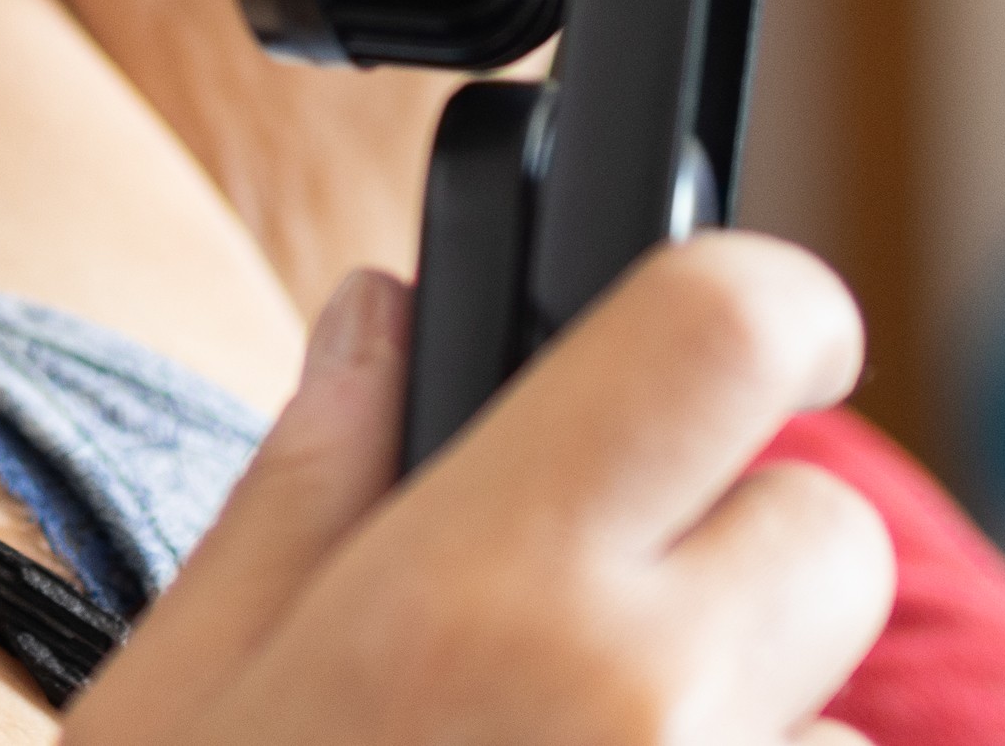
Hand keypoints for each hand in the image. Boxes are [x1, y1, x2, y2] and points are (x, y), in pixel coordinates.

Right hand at [66, 239, 890, 745]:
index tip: (754, 323)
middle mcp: (649, 713)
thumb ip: (306, 487)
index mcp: (483, 599)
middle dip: (728, 551)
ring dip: (726, 736)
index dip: (760, 301)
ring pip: (829, 719)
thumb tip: (385, 310)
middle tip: (569, 634)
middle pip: (823, 530)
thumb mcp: (175, 695)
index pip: (726, 332)